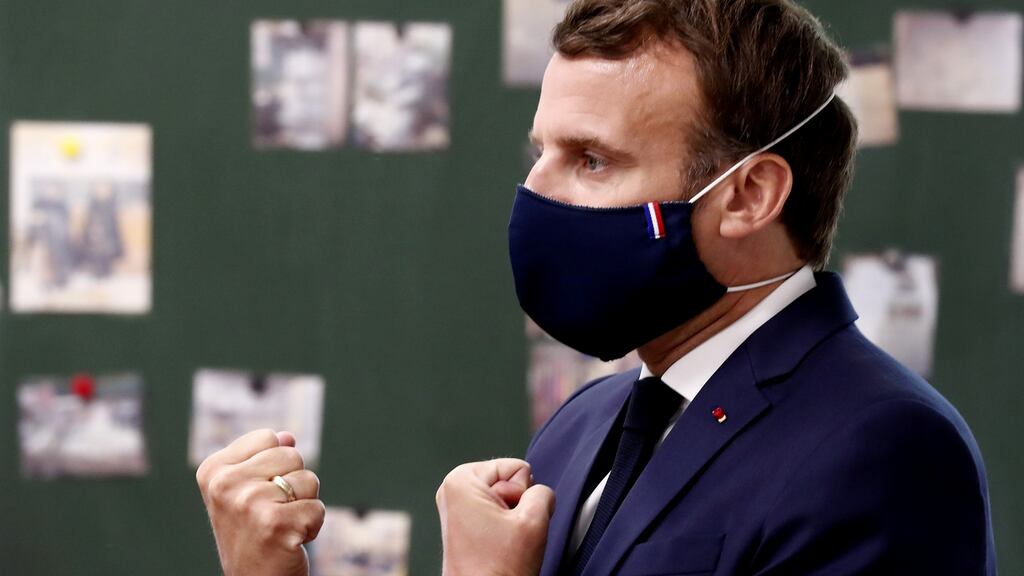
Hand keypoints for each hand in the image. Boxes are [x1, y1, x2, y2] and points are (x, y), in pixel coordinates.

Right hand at [196, 429, 325, 575]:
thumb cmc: (254, 535)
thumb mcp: (248, 492)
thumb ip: (265, 460)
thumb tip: (288, 436)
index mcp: (213, 471)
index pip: (269, 437)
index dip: (274, 466)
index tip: (258, 494)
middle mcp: (224, 485)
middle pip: (292, 454)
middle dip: (293, 484)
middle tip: (272, 513)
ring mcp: (248, 503)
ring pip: (308, 479)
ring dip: (303, 505)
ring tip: (280, 526)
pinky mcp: (274, 524)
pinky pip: (318, 508)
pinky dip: (312, 526)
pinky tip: (289, 541)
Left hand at [436, 458, 554, 575]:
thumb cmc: (498, 570)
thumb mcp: (534, 521)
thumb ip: (544, 492)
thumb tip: (541, 492)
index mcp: (461, 480)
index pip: (517, 468)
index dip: (522, 495)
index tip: (509, 522)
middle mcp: (454, 489)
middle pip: (510, 481)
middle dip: (517, 506)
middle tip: (508, 534)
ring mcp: (458, 507)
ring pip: (507, 499)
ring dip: (513, 520)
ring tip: (502, 542)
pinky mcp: (464, 523)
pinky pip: (498, 514)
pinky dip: (505, 529)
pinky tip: (498, 546)